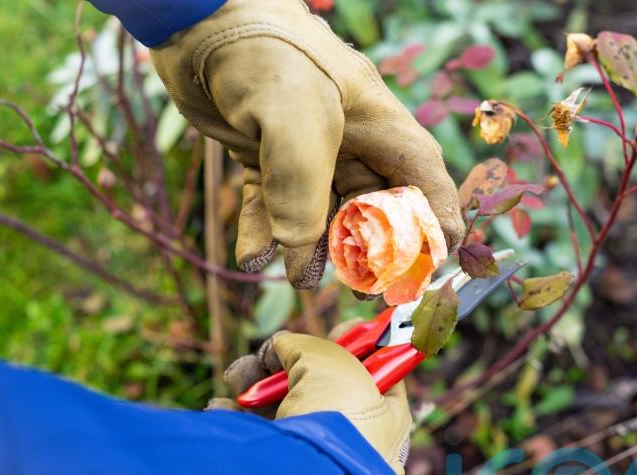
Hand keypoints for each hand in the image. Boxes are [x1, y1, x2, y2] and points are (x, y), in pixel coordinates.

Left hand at [150, 0, 464, 287]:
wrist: (194, 19)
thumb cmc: (261, 51)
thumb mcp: (293, 115)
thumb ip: (302, 186)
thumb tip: (296, 249)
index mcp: (374, 121)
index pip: (422, 175)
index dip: (436, 217)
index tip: (441, 259)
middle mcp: (348, 137)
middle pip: (374, 203)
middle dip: (369, 248)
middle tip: (359, 286)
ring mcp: (305, 146)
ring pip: (321, 210)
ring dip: (311, 248)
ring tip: (299, 280)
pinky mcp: (263, 153)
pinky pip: (272, 203)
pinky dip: (265, 232)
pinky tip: (253, 258)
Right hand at [209, 330, 411, 474]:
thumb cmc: (335, 416)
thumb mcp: (328, 362)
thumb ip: (305, 345)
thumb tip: (281, 346)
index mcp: (386, 414)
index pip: (377, 370)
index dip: (356, 345)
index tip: (336, 330)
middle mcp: (355, 435)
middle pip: (320, 384)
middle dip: (288, 363)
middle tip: (272, 354)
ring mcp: (317, 452)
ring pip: (282, 405)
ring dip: (255, 384)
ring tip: (240, 376)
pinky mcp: (280, 465)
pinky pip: (257, 433)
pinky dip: (237, 415)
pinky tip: (224, 406)